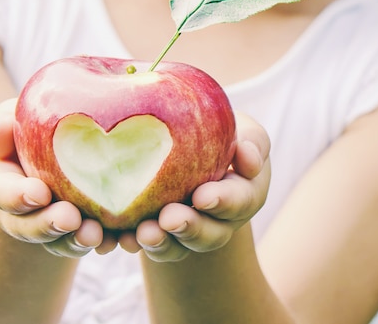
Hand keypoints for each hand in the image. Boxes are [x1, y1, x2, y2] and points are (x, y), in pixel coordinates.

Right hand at [0, 99, 117, 257]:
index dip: (16, 196)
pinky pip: (85, 241)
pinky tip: (116, 239)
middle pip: (27, 226)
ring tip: (94, 235)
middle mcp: (16, 211)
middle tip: (70, 219)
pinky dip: (101, 242)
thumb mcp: (11, 118)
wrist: (51, 145)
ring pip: (57, 241)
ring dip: (74, 240)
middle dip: (48, 225)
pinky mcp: (75, 229)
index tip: (39, 194)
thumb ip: (1, 125)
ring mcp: (46, 224)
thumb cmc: (29, 124)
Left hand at [120, 112, 270, 261]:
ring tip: (144, 233)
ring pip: (181, 246)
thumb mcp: (246, 131)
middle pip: (211, 234)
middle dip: (190, 228)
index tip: (202, 196)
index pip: (240, 201)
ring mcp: (193, 231)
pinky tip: (123, 237)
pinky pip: (155, 246)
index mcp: (246, 194)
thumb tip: (248, 157)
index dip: (222, 201)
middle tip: (169, 218)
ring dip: (163, 243)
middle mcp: (223, 221)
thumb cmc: (225, 134)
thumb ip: (253, 142)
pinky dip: (138, 243)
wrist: (197, 144)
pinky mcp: (165, 234)